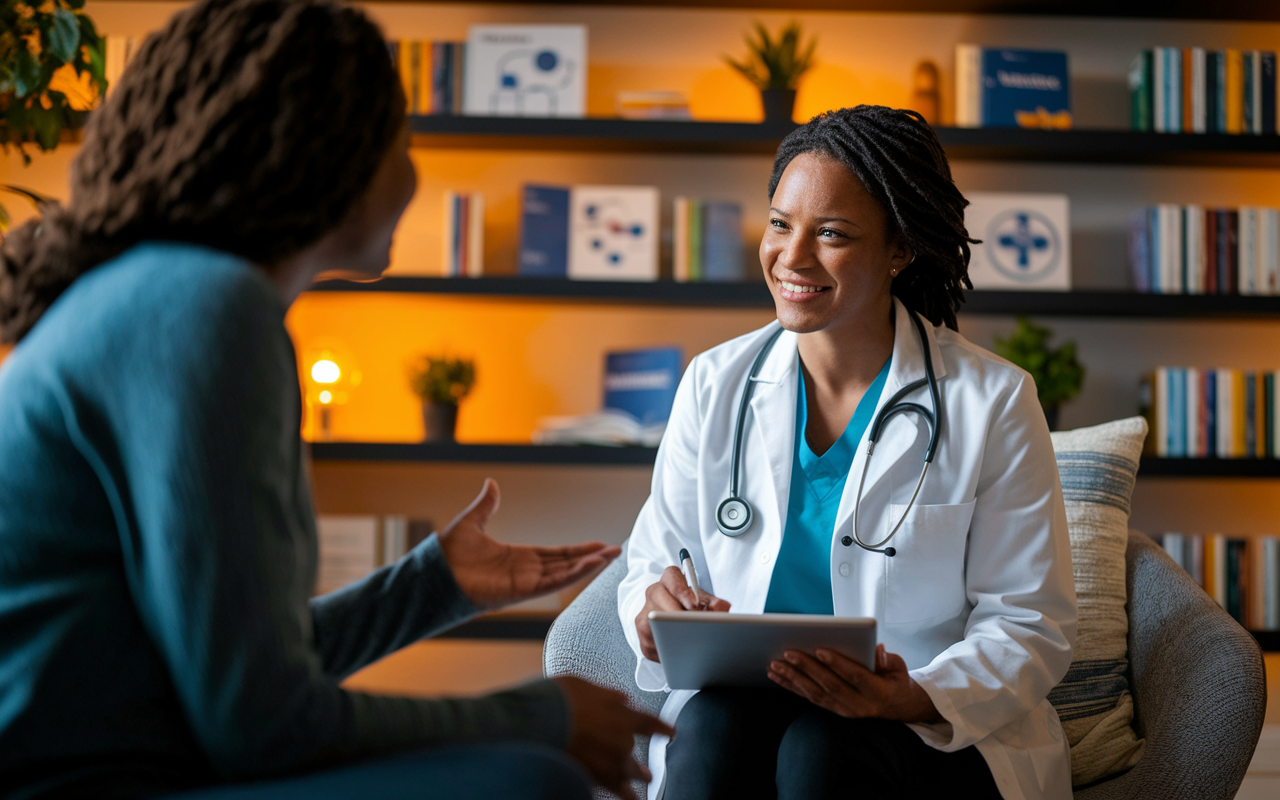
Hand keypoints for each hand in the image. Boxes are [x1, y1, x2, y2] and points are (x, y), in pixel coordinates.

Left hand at [437, 479, 619, 609]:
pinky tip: (590, 565)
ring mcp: (524, 582)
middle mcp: (525, 571)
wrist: (435, 573)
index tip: (597, 546)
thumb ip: (486, 505)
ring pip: (564, 573)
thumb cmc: (447, 554)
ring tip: (611, 556)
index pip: (555, 554)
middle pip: (566, 563)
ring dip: (588, 565)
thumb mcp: (471, 522)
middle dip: (591, 557)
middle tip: (614, 551)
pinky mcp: (520, 590)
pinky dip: (572, 574)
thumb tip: (491, 484)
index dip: (577, 550)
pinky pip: (552, 582)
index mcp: (517, 557)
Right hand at [553, 676, 673, 799]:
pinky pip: (617, 791)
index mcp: (623, 716)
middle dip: (640, 764)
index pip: (650, 723)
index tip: (671, 733)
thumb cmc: (560, 700)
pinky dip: (625, 795)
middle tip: (646, 772)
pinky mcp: (596, 779)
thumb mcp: (586, 686)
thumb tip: (622, 698)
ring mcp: (610, 763)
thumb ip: (609, 695)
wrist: (540, 722)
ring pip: (630, 775)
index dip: (662, 728)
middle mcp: (622, 742)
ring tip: (643, 782)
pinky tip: (629, 798)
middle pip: (635, 754)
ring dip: (636, 778)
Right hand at [634, 565, 730, 661]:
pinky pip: (653, 646)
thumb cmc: (692, 607)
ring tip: (690, 642)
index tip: (693, 604)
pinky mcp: (642, 637)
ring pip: (654, 625)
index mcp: (669, 581)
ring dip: (671, 635)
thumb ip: (713, 603)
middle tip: (693, 626)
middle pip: (659, 599)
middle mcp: (653, 594)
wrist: (674, 619)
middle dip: (676, 615)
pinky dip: (668, 651)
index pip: (671, 578)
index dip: (681, 590)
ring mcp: (644, 616)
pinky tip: (680, 652)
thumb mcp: (705, 601)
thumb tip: (722, 608)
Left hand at [768, 643, 941, 723]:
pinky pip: (810, 698)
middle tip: (788, 652)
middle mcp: (859, 705)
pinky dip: (792, 686)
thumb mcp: (899, 668)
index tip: (819, 649)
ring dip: (793, 679)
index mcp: (878, 692)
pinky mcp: (834, 710)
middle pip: (830, 686)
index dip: (837, 664)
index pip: (855, 676)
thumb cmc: (896, 679)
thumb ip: (889, 660)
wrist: (898, 706)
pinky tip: (777, 675)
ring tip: (774, 664)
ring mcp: (845, 710)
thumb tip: (877, 650)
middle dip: (807, 668)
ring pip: (816, 694)